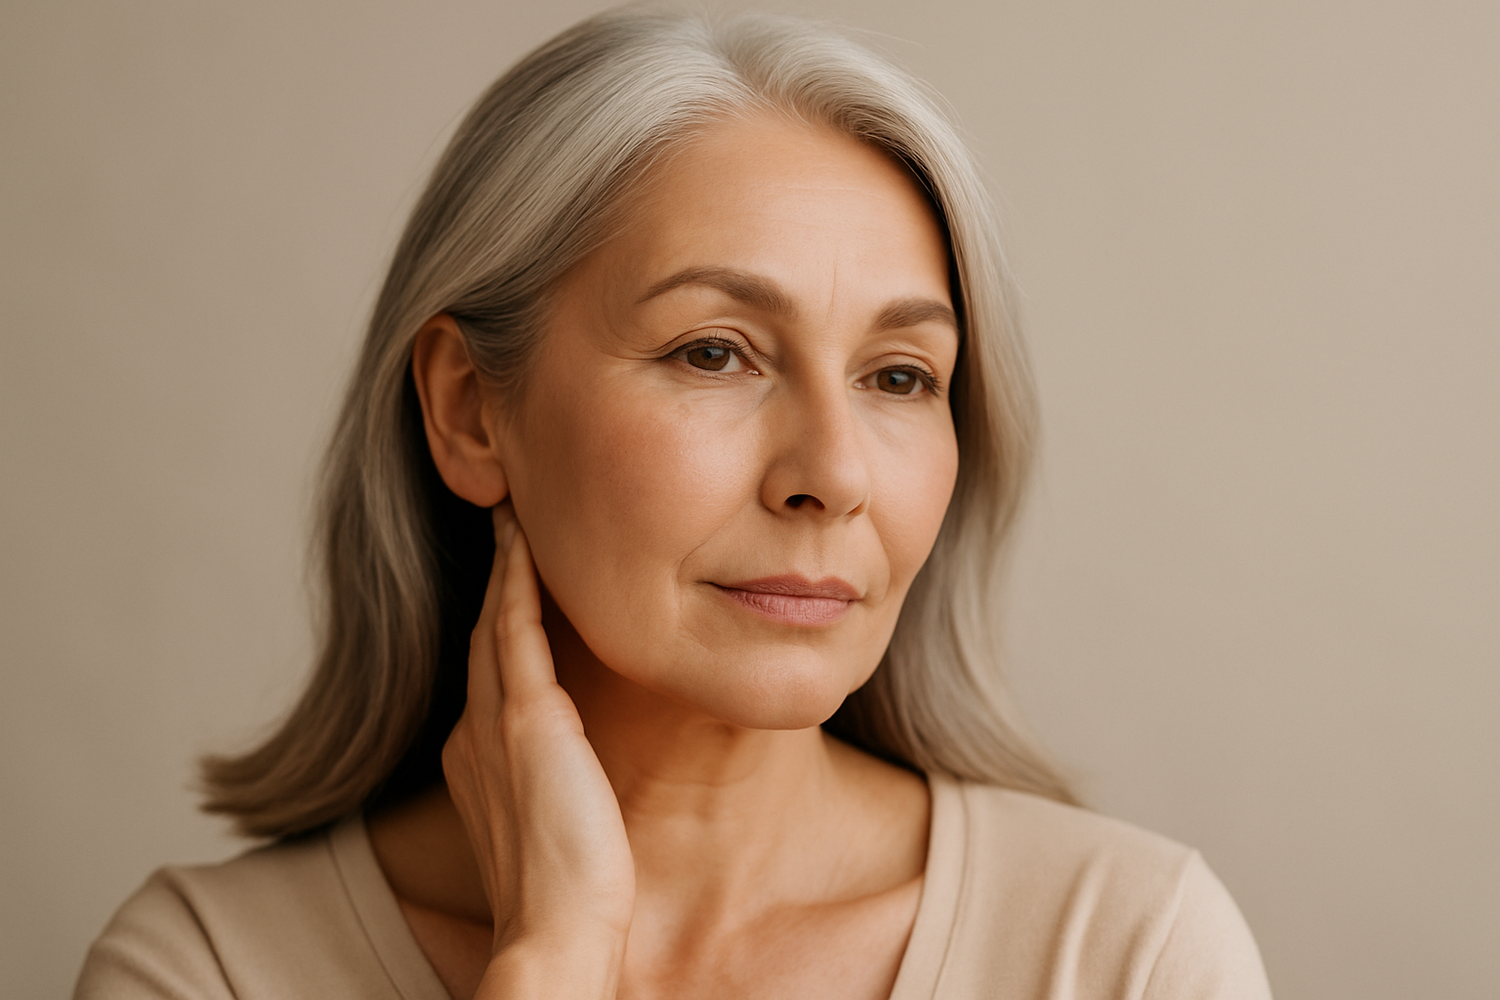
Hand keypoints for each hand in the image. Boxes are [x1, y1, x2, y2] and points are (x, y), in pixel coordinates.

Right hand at [442, 504, 634, 996]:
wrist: (558, 930)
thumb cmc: (569, 892)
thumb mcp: (553, 820)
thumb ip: (555, 779)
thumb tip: (578, 767)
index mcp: (477, 758)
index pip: (489, 668)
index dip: (495, 616)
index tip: (510, 577)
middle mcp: (473, 732)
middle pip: (484, 633)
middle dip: (493, 579)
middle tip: (505, 521)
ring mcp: (493, 722)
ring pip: (493, 620)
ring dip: (502, 566)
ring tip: (511, 516)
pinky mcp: (526, 718)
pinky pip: (514, 629)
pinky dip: (515, 582)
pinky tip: (522, 542)